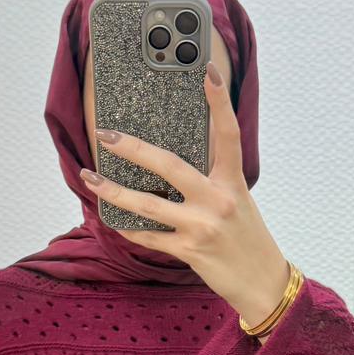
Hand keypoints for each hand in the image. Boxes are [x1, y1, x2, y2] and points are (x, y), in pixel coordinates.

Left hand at [79, 62, 294, 326]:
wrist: (263, 283)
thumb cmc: (248, 239)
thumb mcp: (239, 202)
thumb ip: (213, 181)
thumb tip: (174, 165)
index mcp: (233, 182)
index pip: (228, 133)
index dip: (218, 101)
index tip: (206, 71)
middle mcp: (217, 200)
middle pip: (168, 165)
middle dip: (132, 148)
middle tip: (106, 135)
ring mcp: (201, 226)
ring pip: (147, 203)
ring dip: (113, 190)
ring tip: (90, 179)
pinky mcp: (188, 251)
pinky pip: (149, 236)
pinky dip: (129, 227)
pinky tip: (114, 218)